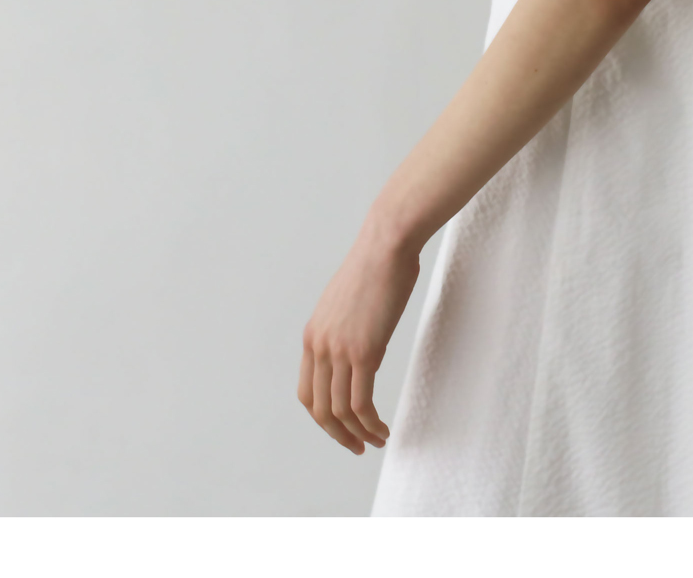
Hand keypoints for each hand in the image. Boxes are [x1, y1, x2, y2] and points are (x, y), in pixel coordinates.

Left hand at [299, 220, 418, 453]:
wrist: (385, 245)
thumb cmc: (374, 267)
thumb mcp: (345, 303)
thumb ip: (343, 328)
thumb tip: (355, 341)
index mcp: (312, 336)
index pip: (307, 393)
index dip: (323, 418)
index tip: (343, 428)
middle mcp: (320, 347)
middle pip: (319, 409)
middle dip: (338, 434)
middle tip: (357, 447)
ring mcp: (340, 350)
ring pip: (341, 410)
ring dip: (357, 434)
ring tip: (376, 442)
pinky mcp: (365, 351)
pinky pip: (361, 402)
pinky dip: (371, 423)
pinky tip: (383, 429)